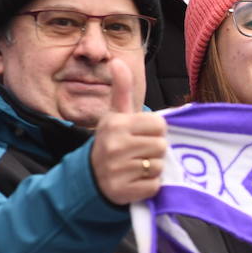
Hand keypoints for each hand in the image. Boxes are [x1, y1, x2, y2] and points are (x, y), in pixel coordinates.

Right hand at [89, 58, 167, 205]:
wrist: (90, 178)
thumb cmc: (112, 142)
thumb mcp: (115, 115)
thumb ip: (121, 89)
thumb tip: (118, 61)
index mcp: (116, 124)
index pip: (159, 124)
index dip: (154, 131)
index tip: (141, 135)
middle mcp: (114, 145)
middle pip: (161, 145)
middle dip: (154, 150)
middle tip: (138, 152)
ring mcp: (117, 170)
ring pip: (158, 165)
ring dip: (152, 168)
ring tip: (135, 166)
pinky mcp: (123, 191)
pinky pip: (153, 186)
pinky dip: (148, 186)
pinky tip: (134, 181)